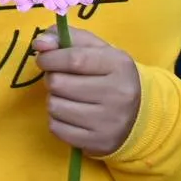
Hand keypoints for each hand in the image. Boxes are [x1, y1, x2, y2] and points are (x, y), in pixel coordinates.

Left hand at [32, 26, 142, 154]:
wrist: (141, 114)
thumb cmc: (111, 76)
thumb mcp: (97, 50)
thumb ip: (67, 39)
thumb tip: (39, 43)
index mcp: (119, 65)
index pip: (73, 59)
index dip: (50, 58)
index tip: (44, 59)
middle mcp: (118, 94)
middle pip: (59, 83)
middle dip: (52, 79)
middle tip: (61, 80)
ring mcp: (109, 121)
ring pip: (54, 106)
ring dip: (54, 100)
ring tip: (69, 97)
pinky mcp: (98, 141)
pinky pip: (56, 128)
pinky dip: (57, 120)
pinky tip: (72, 115)